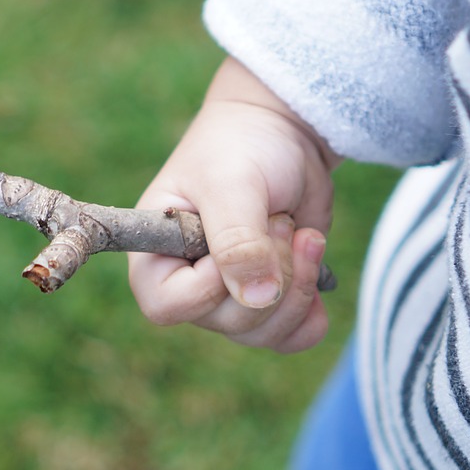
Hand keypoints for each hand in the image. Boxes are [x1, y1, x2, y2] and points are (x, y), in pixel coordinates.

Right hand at [128, 58, 340, 352]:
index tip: (235, 234)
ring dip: (299, 285)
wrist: (282, 133)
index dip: (209, 285)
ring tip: (301, 234)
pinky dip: (312, 310)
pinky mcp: (269, 296)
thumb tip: (257, 300)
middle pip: (229, 323)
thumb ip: (237, 241)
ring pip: (264, 333)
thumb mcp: (232, 185)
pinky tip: (315, 267)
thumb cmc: (238, 148)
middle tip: (279, 220)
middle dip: (272, 274)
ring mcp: (229, 295)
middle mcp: (187, 284)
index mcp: (154, 254)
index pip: (167, 306)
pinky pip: (292, 335)